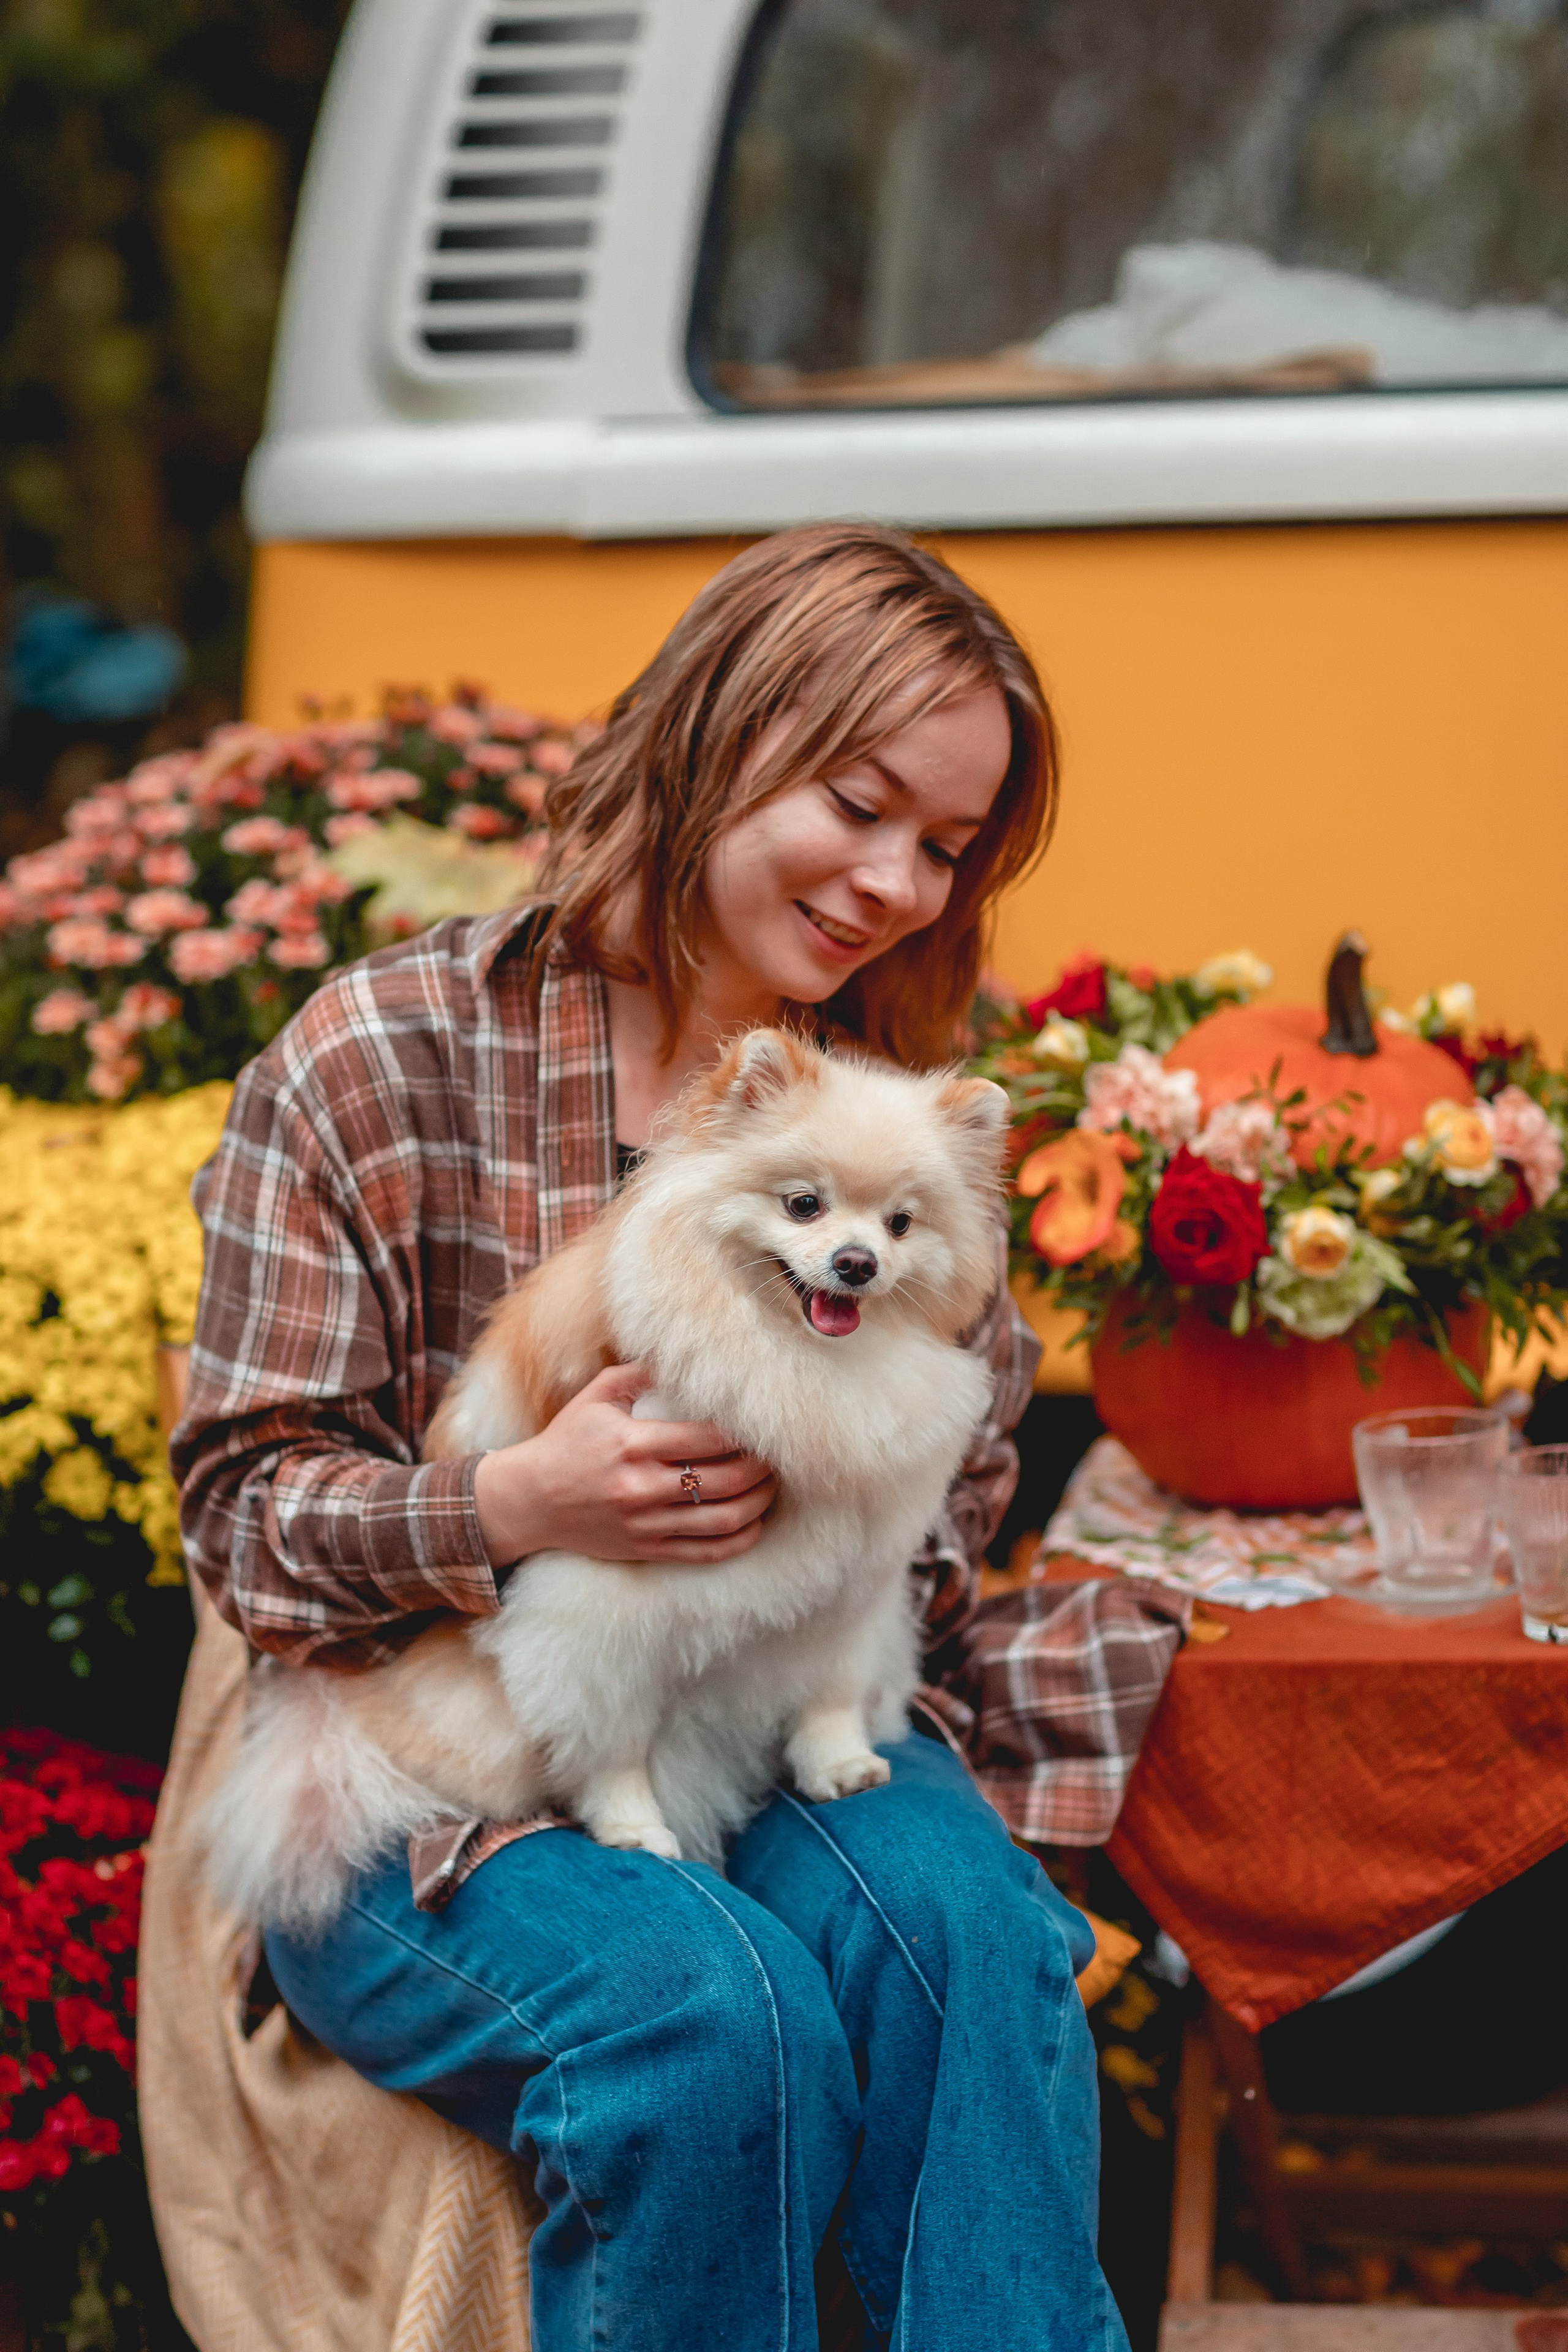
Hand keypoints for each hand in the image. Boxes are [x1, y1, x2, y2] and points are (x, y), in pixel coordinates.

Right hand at [472, 1363, 776, 1569]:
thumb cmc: (567, 1440)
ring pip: (724, 1519)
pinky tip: (754, 1522)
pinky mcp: (647, 1550)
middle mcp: (642, 1487)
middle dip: (762, 1466)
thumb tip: (688, 1353)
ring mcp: (646, 1524)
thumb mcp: (597, 1396)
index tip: (764, 1422)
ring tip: (771, 1485)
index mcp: (633, 1444)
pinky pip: (706, 1552)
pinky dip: (740, 1539)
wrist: (530, 1500)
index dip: (746, 1431)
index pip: (709, 1437)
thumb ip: (642, 1372)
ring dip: (759, 1502)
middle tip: (777, 1453)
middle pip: (726, 1479)